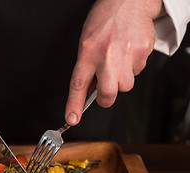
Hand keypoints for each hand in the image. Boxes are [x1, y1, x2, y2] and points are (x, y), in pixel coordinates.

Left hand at [65, 0, 163, 124]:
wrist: (128, 1)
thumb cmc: (104, 21)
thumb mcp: (86, 42)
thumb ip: (87, 67)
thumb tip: (87, 91)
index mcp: (88, 52)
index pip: (78, 84)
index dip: (73, 105)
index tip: (71, 119)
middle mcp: (107, 55)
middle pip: (107, 93)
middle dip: (105, 99)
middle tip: (103, 93)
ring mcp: (127, 54)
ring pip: (126, 86)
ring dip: (121, 80)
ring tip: (118, 62)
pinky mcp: (143, 53)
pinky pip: (138, 72)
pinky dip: (132, 68)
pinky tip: (128, 53)